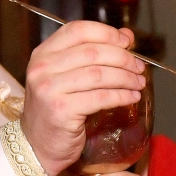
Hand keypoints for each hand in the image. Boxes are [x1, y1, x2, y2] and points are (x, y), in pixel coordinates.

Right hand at [21, 21, 146, 175]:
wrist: (36, 145)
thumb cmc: (55, 109)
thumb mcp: (67, 77)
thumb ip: (92, 54)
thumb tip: (126, 36)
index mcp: (43, 53)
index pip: (78, 30)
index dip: (107, 33)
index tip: (127, 42)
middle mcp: (43, 68)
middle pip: (92, 52)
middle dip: (123, 58)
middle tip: (139, 66)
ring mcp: (50, 89)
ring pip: (99, 74)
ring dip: (126, 77)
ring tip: (139, 82)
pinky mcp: (62, 111)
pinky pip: (101, 97)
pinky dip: (121, 96)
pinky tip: (132, 97)